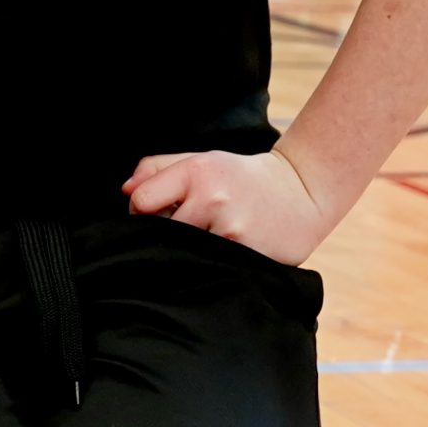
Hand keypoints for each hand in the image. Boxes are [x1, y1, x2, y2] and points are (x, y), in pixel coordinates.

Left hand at [122, 146, 334, 265]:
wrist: (302, 193)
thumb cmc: (242, 178)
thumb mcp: (201, 160)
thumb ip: (157, 169)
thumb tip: (125, 190)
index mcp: (197, 171)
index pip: (141, 201)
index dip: (141, 211)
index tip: (156, 213)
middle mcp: (212, 199)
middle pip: (159, 232)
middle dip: (164, 233)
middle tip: (187, 227)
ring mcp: (230, 230)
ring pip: (182, 252)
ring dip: (187, 251)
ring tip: (208, 237)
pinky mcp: (246, 256)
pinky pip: (209, 266)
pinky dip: (209, 263)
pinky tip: (224, 251)